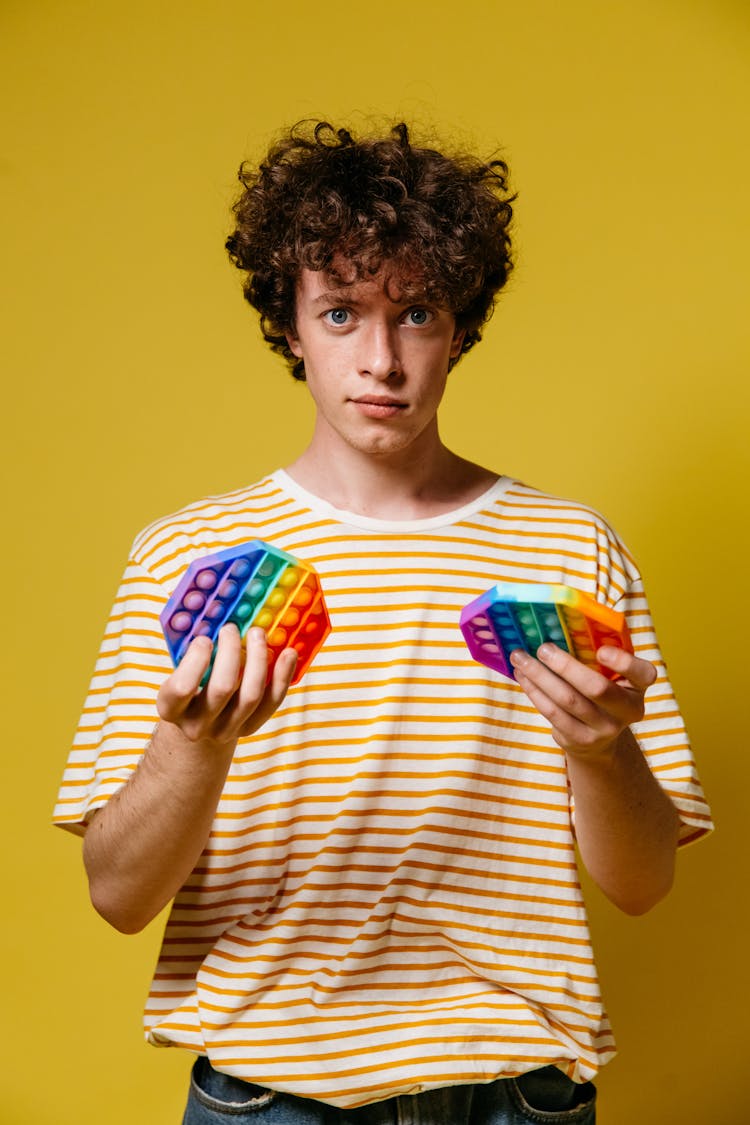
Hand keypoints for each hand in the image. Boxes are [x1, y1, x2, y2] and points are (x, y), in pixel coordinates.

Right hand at [157, 623, 296, 747]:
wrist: (198, 723)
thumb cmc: (187, 686)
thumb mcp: (178, 671)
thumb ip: (189, 650)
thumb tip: (213, 609)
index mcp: (171, 708)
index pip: (181, 688)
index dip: (195, 660)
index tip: (204, 639)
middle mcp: (197, 724)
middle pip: (222, 688)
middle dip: (231, 652)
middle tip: (232, 628)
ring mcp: (225, 730)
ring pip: (250, 696)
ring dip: (258, 659)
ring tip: (258, 633)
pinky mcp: (249, 728)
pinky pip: (271, 702)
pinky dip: (283, 676)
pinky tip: (289, 653)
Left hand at [509, 643, 655, 757]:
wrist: (599, 741)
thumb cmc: (601, 692)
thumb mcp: (612, 675)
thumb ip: (599, 654)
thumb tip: (560, 623)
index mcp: (639, 686)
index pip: (643, 674)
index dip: (623, 662)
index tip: (600, 650)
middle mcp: (627, 710)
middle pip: (596, 688)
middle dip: (566, 666)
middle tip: (543, 648)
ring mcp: (604, 729)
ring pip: (568, 700)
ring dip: (540, 676)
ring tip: (520, 658)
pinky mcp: (579, 739)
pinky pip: (553, 713)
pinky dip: (535, 692)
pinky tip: (523, 677)